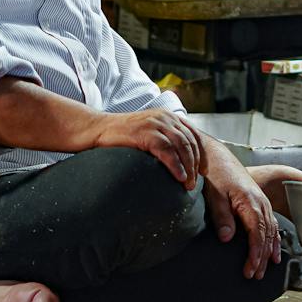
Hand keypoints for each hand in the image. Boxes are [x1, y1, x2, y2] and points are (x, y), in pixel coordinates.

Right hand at [86, 108, 203, 188]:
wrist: (98, 129)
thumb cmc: (122, 135)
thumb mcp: (148, 132)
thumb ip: (164, 139)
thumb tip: (179, 160)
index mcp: (168, 117)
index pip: (193, 135)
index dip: (201, 153)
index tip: (203, 170)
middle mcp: (165, 117)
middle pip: (190, 142)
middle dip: (195, 164)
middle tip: (195, 183)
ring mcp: (156, 123)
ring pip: (182, 146)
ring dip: (188, 168)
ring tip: (188, 184)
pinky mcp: (146, 132)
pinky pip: (167, 151)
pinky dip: (176, 165)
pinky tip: (179, 177)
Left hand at [201, 139, 282, 278]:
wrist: (218, 157)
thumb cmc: (216, 175)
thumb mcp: (215, 196)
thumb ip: (222, 217)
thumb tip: (228, 238)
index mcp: (251, 202)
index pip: (257, 234)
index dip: (255, 254)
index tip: (249, 270)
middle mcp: (261, 203)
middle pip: (266, 236)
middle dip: (261, 258)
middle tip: (254, 276)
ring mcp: (262, 202)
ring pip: (270, 231)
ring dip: (267, 251)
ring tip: (263, 270)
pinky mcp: (259, 202)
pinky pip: (271, 224)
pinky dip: (273, 240)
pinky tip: (273, 252)